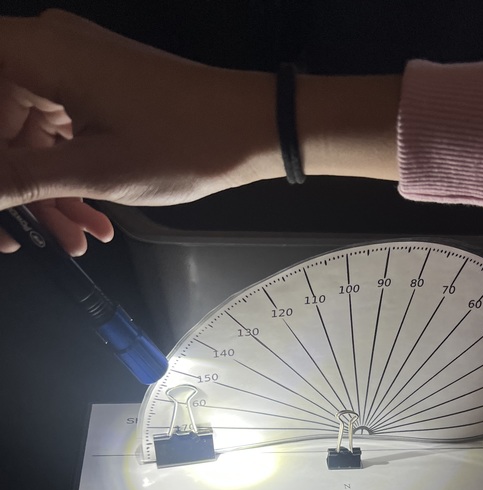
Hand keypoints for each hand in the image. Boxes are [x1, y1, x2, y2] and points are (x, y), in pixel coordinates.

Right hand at [0, 10, 281, 252]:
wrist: (250, 129)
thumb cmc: (185, 141)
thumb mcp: (92, 171)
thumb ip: (21, 178)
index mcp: (38, 52)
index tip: (1, 203)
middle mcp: (50, 49)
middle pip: (2, 121)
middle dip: (15, 186)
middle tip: (24, 239)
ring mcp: (75, 70)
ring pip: (31, 135)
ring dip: (47, 192)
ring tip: (72, 240)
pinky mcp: (98, 91)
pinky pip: (62, 133)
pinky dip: (70, 177)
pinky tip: (90, 220)